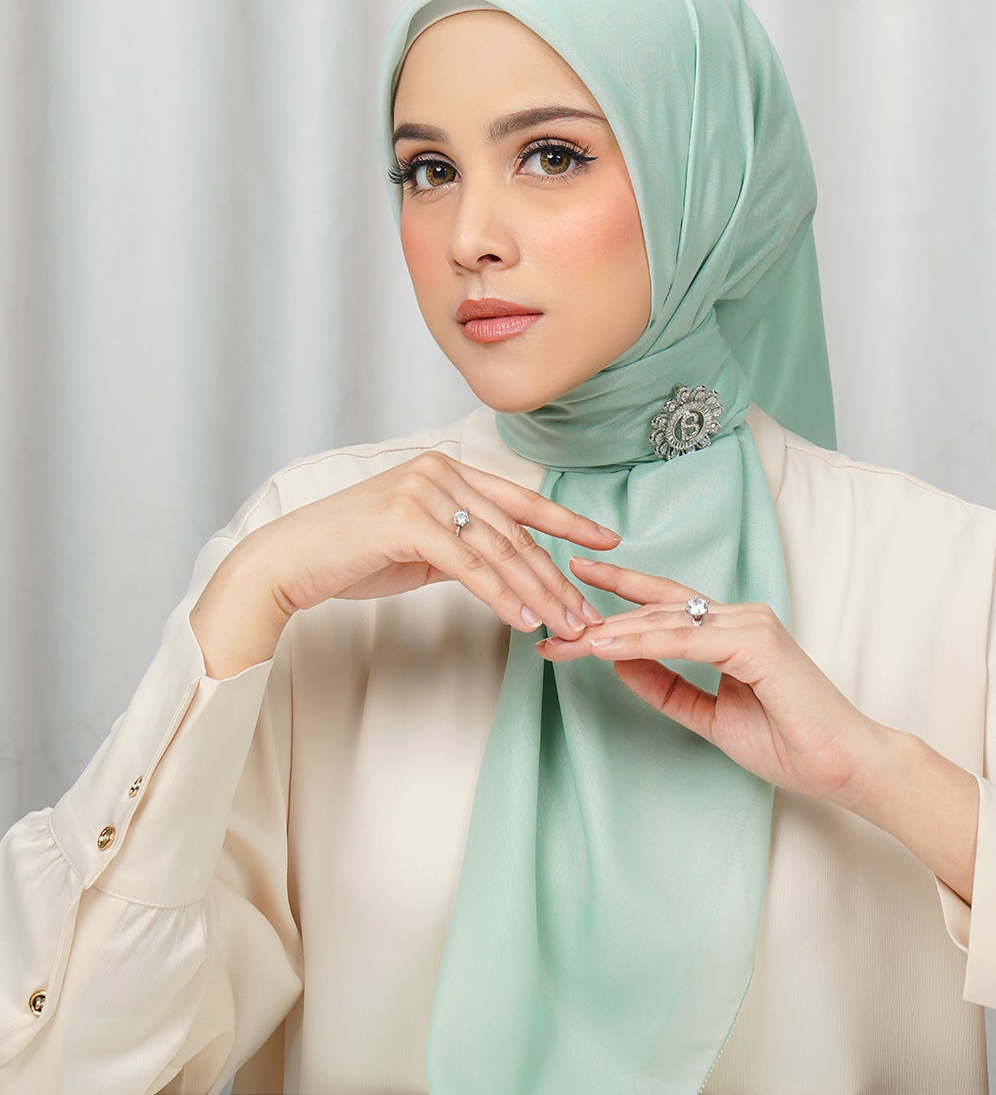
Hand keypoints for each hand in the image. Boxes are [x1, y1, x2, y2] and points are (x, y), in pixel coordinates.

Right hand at [238, 453, 619, 640]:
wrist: (290, 561)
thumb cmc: (349, 554)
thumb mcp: (417, 545)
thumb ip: (460, 545)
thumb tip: (502, 567)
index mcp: (444, 470)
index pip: (519, 498)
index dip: (567, 520)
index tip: (606, 540)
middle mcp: (438, 471)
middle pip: (514, 531)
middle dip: (555, 577)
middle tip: (587, 612)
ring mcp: (422, 491)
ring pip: (498, 550)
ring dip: (537, 593)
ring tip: (565, 624)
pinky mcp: (407, 521)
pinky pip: (469, 566)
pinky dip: (501, 596)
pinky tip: (523, 620)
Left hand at [537, 555, 882, 805]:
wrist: (843, 765)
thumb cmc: (790, 743)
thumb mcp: (711, 716)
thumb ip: (668, 688)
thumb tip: (620, 665)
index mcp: (731, 629)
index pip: (664, 605)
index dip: (617, 595)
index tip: (571, 592)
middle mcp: (740, 616)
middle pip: (655, 609)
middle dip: (599, 616)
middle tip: (551, 622)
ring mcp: (750, 625)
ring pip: (664, 621)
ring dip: (611, 631)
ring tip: (567, 638)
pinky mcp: (757, 644)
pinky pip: (686, 641)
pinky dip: (643, 643)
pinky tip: (605, 648)